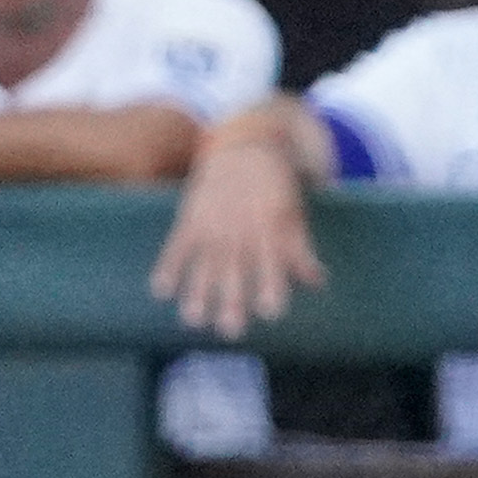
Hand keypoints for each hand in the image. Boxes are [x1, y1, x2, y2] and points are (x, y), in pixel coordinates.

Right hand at [152, 131, 323, 336]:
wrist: (243, 145)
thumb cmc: (275, 188)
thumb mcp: (293, 213)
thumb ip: (300, 249)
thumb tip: (318, 283)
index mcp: (269, 227)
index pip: (271, 260)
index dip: (272, 284)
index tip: (271, 312)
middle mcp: (239, 229)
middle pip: (235, 269)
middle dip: (231, 300)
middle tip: (230, 331)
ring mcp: (212, 223)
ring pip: (204, 262)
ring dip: (197, 292)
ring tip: (193, 320)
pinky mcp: (190, 218)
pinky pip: (176, 244)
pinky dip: (168, 266)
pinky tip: (159, 291)